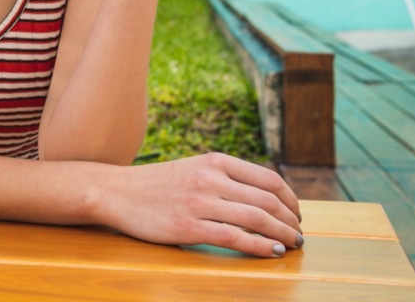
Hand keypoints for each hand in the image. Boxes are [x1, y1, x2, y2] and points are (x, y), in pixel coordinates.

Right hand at [103, 153, 303, 256]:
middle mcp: (209, 178)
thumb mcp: (193, 169)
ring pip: (257, 219)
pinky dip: (261, 246)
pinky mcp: (188, 226)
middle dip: (291, 220)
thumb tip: (266, 198)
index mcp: (214, 161)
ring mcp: (199, 202)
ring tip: (292, 245)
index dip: (291, 199)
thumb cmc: (157, 185)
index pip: (268, 179)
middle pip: (268, 200)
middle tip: (299, 234)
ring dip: (283, 235)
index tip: (296, 213)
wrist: (115, 192)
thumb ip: (225, 177)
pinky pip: (235, 238)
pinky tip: (273, 252)